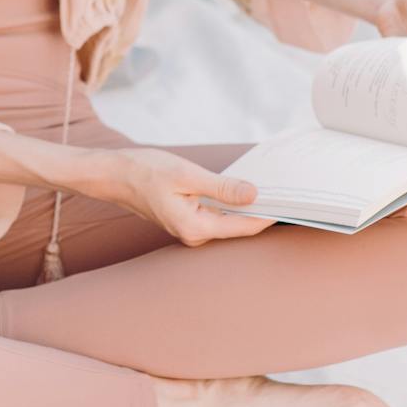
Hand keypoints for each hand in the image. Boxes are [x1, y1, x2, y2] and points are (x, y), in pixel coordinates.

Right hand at [97, 148, 276, 246]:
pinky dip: (231, 204)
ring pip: (228, 221)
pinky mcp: (187, 220)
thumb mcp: (188, 175)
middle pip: (239, 227)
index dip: (270, 215)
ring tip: (270, 189)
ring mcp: (189, 230)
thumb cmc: (144, 171)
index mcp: (195, 227)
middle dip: (262, 211)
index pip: (244, 226)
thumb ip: (223, 188)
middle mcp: (194, 235)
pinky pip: (217, 215)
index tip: (293, 203)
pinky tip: (242, 190)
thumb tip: (254, 195)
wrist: (113, 174)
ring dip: (247, 206)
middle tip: (287, 192)